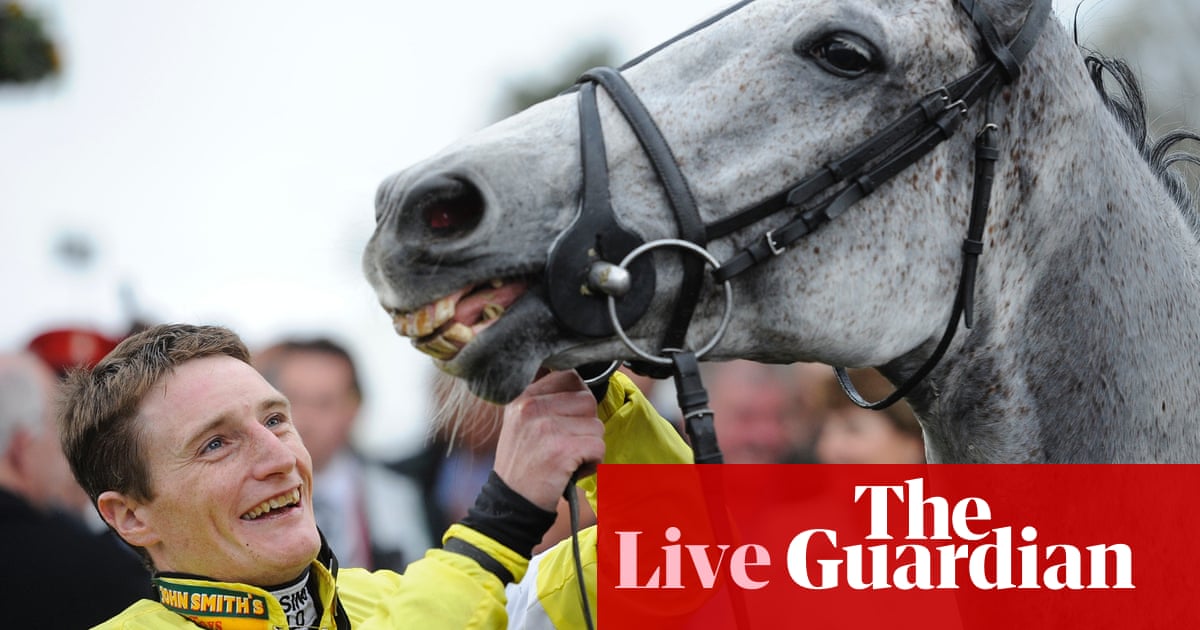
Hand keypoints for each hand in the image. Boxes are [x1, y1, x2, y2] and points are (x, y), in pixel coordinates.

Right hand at [493, 370, 605, 511]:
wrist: (511, 502)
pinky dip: (593, 462)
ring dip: (589, 445)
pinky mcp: (562, 450)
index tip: (568, 419)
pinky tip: (572, 470)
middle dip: (585, 425)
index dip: (577, 400)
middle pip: (588, 400)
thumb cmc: (523, 463)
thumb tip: (580, 383)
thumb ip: (545, 399)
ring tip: (567, 458)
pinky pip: (599, 447)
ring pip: (596, 425)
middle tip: (566, 444)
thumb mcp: (521, 421)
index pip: (570, 377)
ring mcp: (546, 428)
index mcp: (523, 396)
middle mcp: (532, 407)